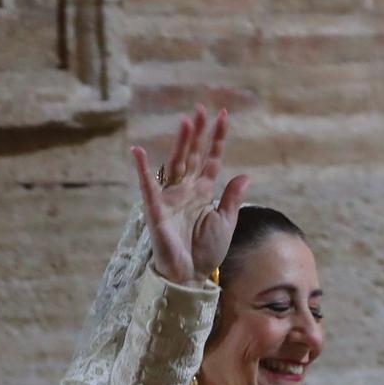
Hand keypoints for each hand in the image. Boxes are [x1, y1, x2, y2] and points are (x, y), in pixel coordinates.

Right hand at [130, 105, 252, 286]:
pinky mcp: (157, 209)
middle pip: (193, 155)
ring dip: (181, 143)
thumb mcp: (226, 222)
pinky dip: (142, 169)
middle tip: (202, 109)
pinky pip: (148, 186)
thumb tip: (245, 175)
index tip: (224, 116)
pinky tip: (138, 151)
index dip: (217, 139)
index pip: (212, 159)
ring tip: (186, 121)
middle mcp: (187, 190)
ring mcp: (171, 197)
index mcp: (203, 192)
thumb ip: (232, 197)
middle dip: (198, 133)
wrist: (191, 275)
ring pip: (176, 164)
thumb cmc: (206, 251)